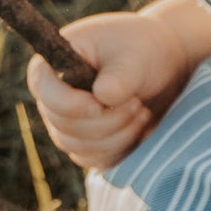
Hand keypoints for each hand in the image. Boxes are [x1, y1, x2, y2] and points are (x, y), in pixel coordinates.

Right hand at [27, 11, 190, 173]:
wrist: (165, 65)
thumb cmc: (145, 49)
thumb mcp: (136, 55)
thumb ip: (120, 75)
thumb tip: (103, 96)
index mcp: (55, 64)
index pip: (44, 90)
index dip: (70, 104)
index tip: (100, 104)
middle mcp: (53, 97)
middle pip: (63, 126)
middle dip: (107, 120)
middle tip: (138, 104)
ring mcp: (67, 123)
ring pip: (79, 148)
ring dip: (117, 136)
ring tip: (143, 112)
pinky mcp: (86, 142)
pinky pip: (94, 160)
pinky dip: (120, 149)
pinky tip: (141, 128)